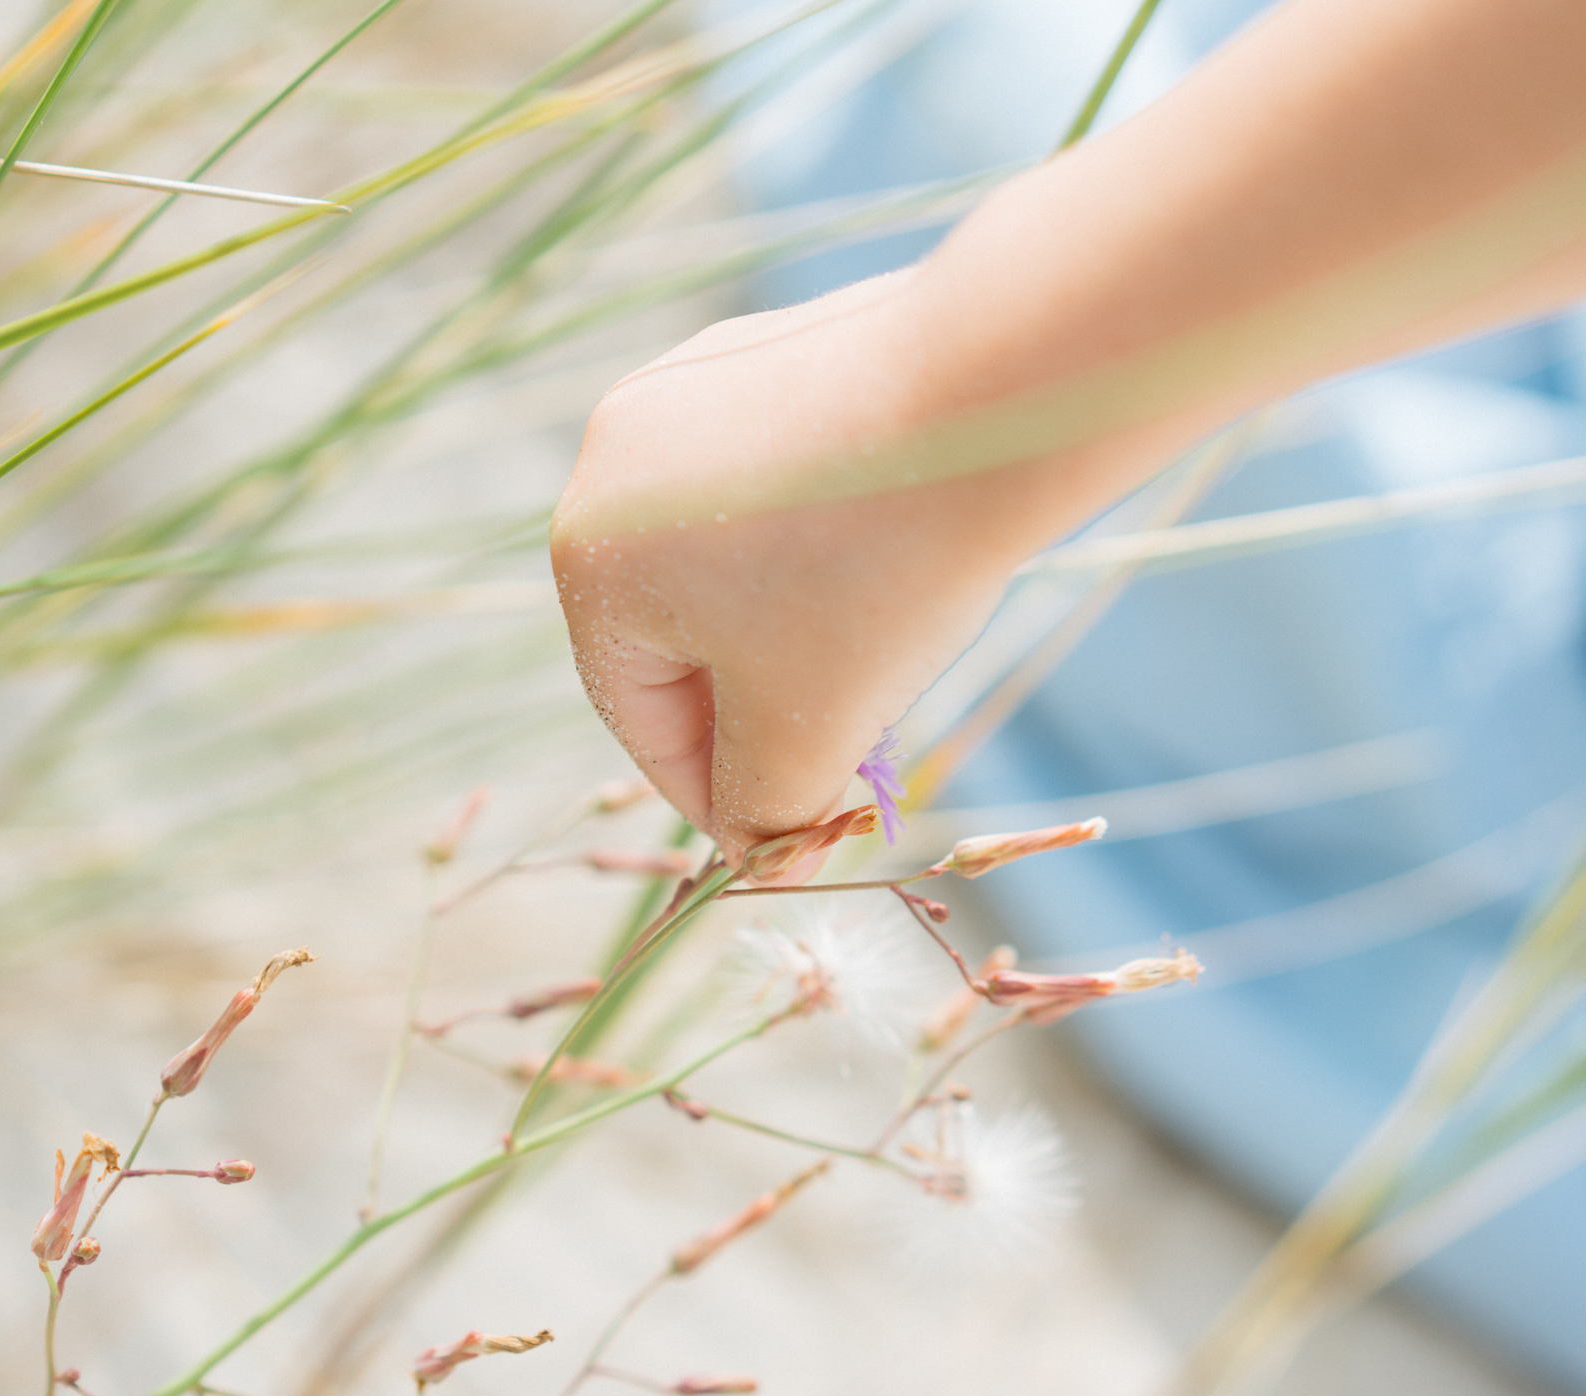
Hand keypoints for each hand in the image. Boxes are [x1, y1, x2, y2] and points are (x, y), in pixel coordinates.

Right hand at [548, 272, 1090, 868]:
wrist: (999, 392)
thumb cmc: (877, 571)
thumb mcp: (807, 725)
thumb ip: (764, 808)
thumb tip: (762, 856)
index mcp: (586, 558)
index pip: (636, 712)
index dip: (712, 794)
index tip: (783, 837)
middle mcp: (610, 459)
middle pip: (677, 630)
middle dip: (759, 704)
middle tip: (841, 762)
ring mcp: (687, 390)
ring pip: (730, 555)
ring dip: (794, 627)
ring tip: (881, 658)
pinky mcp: (767, 349)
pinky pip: (775, 481)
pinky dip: (824, 540)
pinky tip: (896, 558)